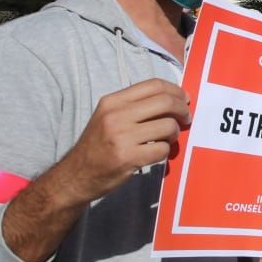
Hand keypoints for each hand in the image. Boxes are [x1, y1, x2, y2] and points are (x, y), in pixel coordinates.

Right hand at [52, 78, 189, 202]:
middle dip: (182, 110)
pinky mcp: (128, 158)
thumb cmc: (97, 146)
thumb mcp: (108, 117)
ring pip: (168, 126)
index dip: (175, 90)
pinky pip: (163, 149)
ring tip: (168, 138)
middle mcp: (116, 115)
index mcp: (112, 101)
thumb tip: (172, 99)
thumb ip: (134, 106)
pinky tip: (157, 153)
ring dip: (175, 133)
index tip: (184, 99)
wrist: (75, 176)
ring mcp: (122, 137)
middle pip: (165, 102)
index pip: (153, 85)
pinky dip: (166, 151)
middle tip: (186, 118)